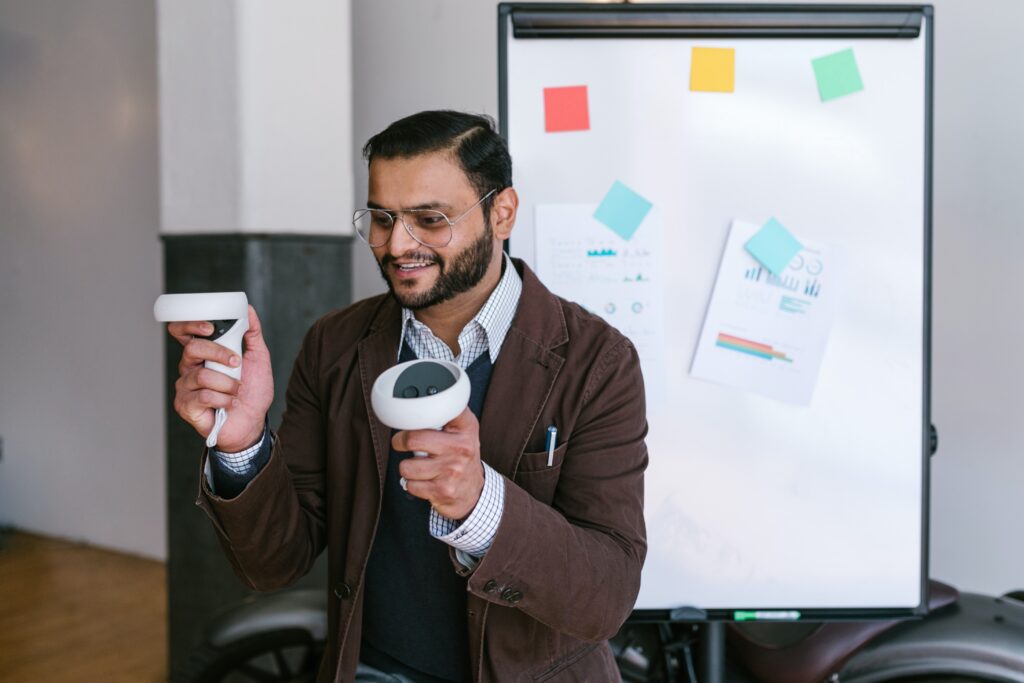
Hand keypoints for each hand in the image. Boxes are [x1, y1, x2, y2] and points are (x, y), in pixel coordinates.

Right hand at [167, 306, 273, 451]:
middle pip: (191, 349)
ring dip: (228, 383)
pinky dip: (223, 399)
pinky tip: (228, 403)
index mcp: (203, 353)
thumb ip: (252, 334)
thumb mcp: (258, 359)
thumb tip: (248, 310)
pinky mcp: (185, 405)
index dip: (190, 325)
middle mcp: (190, 367)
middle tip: (236, 363)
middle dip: (218, 353)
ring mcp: (185, 386)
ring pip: (202, 375)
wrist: (253, 423)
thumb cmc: (252, 391)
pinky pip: (203, 395)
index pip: (183, 332)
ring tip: (237, 390)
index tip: (210, 327)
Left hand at [393, 407, 484, 519]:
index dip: (420, 411)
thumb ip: (445, 414)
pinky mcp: (443, 490)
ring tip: (419, 465)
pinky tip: (424, 480)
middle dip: (400, 442)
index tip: (412, 415)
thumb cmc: (461, 457)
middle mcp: (461, 447)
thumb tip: (416, 402)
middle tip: (402, 443)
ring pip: (407, 466)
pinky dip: (413, 484)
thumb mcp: (462, 430)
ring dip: (407, 467)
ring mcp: (452, 470)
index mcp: (466, 427)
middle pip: (413, 439)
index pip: (443, 409)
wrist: (473, 491)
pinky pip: (410, 485)